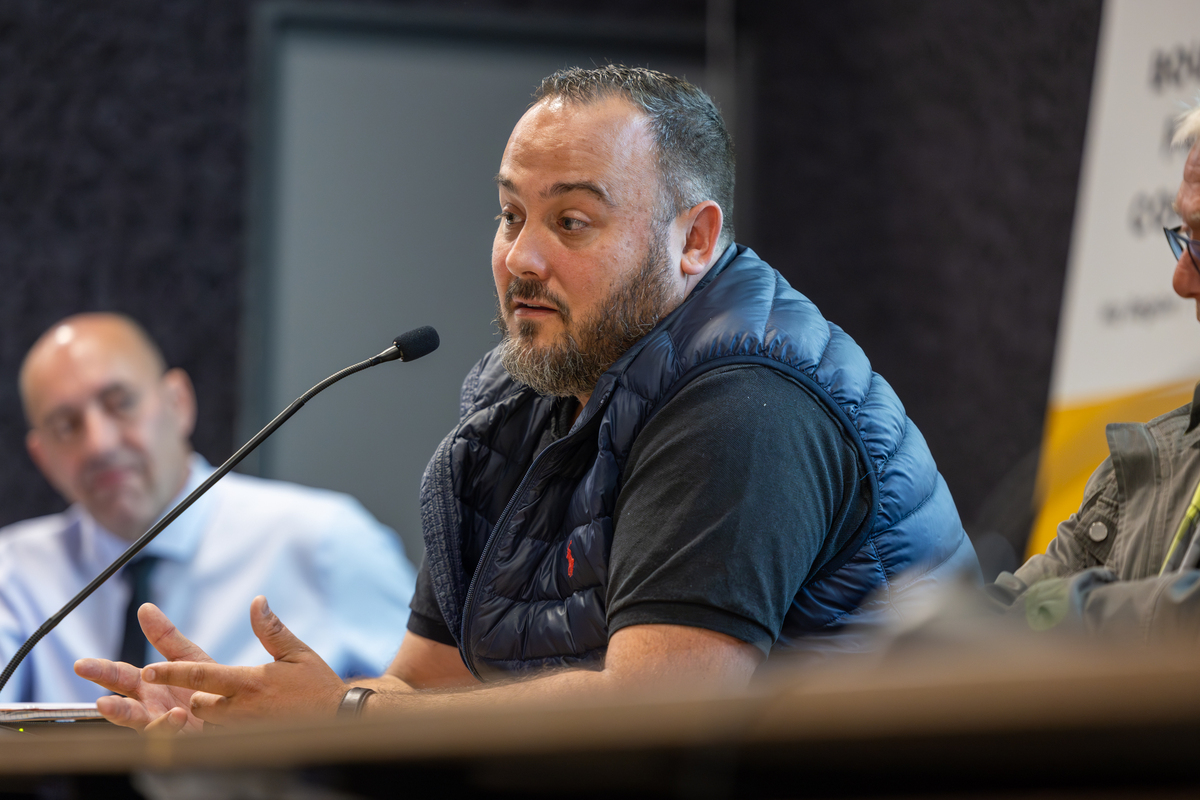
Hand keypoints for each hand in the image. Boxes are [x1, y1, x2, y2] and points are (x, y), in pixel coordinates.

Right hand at [74, 602, 210, 733]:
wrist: (233, 708)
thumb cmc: (203, 685)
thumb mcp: (186, 656)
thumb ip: (165, 636)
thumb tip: (145, 608)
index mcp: (147, 686)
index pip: (118, 676)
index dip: (100, 670)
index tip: (81, 665)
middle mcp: (150, 708)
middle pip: (125, 708)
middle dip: (112, 708)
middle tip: (102, 703)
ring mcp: (164, 725)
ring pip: (145, 726)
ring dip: (143, 723)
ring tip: (142, 717)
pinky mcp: (183, 738)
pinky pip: (173, 735)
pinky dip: (171, 726)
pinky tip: (177, 714)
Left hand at [140, 595, 346, 725]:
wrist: (339, 720)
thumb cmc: (318, 685)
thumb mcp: (297, 652)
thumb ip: (271, 629)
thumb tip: (257, 601)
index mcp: (249, 682)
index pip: (200, 675)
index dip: (171, 672)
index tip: (148, 670)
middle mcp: (241, 709)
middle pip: (198, 703)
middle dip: (201, 695)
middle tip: (223, 689)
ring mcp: (244, 730)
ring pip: (209, 722)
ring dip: (216, 714)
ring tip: (244, 707)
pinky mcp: (251, 744)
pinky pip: (226, 737)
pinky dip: (230, 730)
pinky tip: (253, 723)